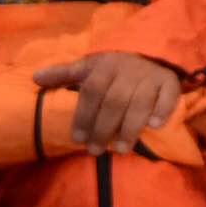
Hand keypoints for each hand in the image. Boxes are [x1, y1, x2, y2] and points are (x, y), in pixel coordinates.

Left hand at [31, 50, 180, 154]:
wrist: (148, 55)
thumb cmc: (111, 71)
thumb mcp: (88, 68)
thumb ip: (63, 74)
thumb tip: (35, 78)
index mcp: (106, 64)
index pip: (93, 91)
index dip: (84, 116)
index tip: (77, 140)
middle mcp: (129, 68)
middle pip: (115, 101)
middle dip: (104, 128)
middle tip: (94, 151)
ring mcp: (151, 75)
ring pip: (140, 102)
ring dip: (130, 127)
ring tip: (121, 149)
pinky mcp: (170, 81)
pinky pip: (169, 95)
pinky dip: (163, 110)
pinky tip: (154, 126)